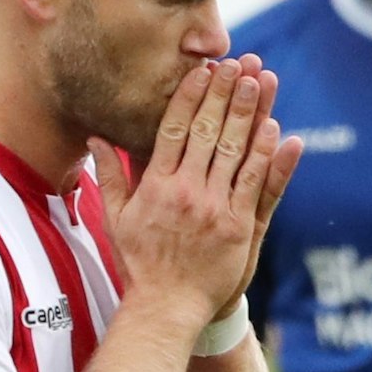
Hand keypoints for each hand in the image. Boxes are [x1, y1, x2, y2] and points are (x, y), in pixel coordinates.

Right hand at [88, 58, 296, 325]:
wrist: (166, 308)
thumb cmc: (140, 264)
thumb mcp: (116, 220)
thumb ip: (109, 176)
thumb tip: (96, 138)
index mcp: (154, 186)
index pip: (172, 129)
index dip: (189, 96)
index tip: (201, 70)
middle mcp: (184, 192)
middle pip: (206, 132)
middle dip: (222, 94)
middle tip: (235, 63)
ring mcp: (213, 208)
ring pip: (233, 150)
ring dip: (248, 113)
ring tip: (258, 81)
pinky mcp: (237, 226)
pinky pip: (253, 183)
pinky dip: (264, 155)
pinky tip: (274, 128)